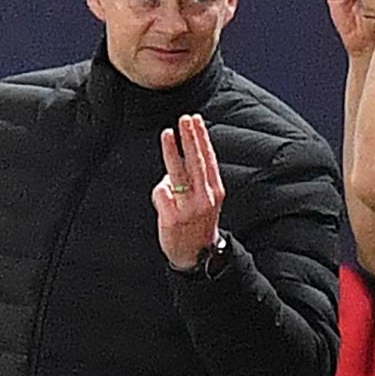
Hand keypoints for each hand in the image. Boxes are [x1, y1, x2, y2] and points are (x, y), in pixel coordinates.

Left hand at [152, 114, 224, 268]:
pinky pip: (162, 194)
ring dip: (172, 151)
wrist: (197, 256)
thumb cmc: (199, 222)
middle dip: (190, 138)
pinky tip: (164, 200)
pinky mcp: (173, 218)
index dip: (202, 138)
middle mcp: (204, 198)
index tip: (196, 120)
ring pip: (178, 173)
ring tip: (167, 133)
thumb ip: (197, 179)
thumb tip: (178, 157)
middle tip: (184, 119)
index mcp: (214, 191)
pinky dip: (160, 192)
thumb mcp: (206, 200)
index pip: (208, 158)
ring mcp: (188, 208)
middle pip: (196, 161)